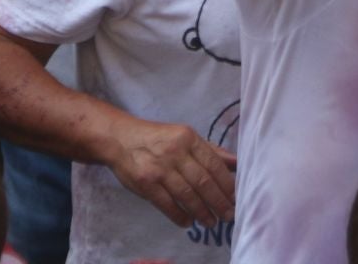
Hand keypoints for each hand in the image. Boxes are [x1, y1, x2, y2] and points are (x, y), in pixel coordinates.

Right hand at [101, 114, 235, 228]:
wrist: (121, 139)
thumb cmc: (157, 139)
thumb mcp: (184, 136)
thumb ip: (210, 150)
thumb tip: (236, 162)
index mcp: (188, 138)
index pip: (213, 164)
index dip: (226, 184)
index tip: (235, 198)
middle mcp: (175, 152)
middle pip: (203, 182)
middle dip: (219, 202)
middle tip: (228, 216)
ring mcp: (159, 169)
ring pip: (187, 196)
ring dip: (202, 212)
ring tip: (211, 222)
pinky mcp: (145, 184)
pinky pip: (167, 205)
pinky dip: (180, 216)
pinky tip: (188, 222)